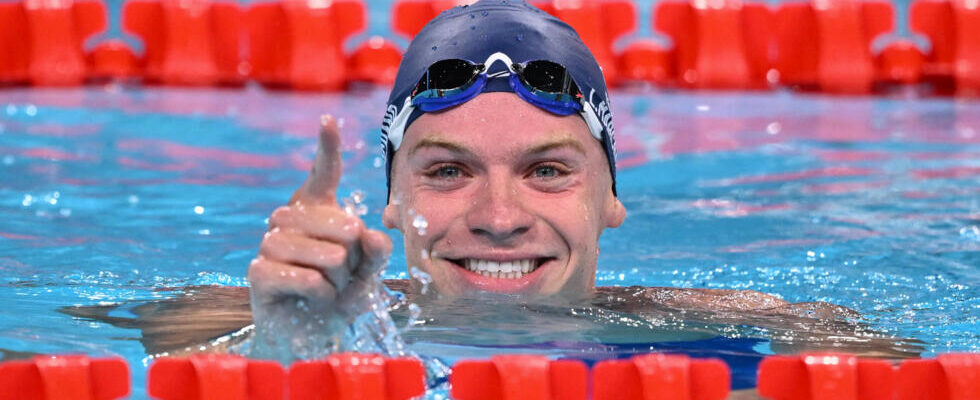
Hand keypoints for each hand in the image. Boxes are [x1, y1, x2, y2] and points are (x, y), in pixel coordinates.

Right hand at [247, 115, 391, 357]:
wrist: (313, 334)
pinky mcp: (257, 272)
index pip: (322, 174)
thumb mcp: (367, 272)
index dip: (327, 148)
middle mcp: (288, 219)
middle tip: (344, 272)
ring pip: (321, 252)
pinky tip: (317, 298)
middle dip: (352, 255)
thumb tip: (369, 233)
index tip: (330, 120)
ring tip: (331, 288)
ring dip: (337, 276)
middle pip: (336, 222)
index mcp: (316, 210)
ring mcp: (269, 243)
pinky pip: (301, 276)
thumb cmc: (340, 294)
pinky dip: (320, 291)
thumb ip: (376, 251)